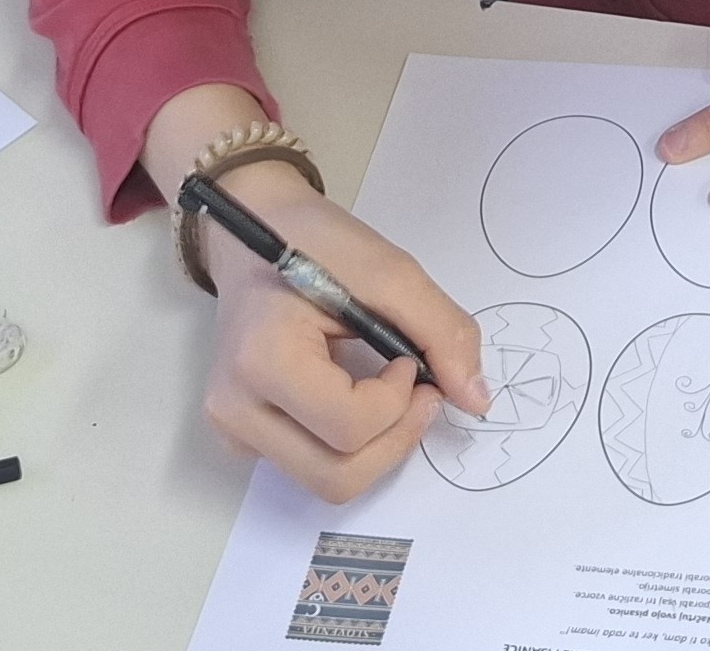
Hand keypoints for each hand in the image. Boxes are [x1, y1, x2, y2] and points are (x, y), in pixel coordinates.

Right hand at [194, 162, 489, 499]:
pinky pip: (309, 468)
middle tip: (417, 389)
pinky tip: (353, 397)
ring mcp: (232, 428)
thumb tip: (477, 401)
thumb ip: (442, 332)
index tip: (408, 359)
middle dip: (395, 438)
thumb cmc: (316, 242)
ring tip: (386, 391)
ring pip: (327, 481)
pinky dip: (348, 447)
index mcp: (261, 359)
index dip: (399, 401)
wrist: (254, 229)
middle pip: (337, 476)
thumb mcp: (389, 270)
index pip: (349, 426)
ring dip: (377, 446)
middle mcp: (234, 408)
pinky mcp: (239, 435)